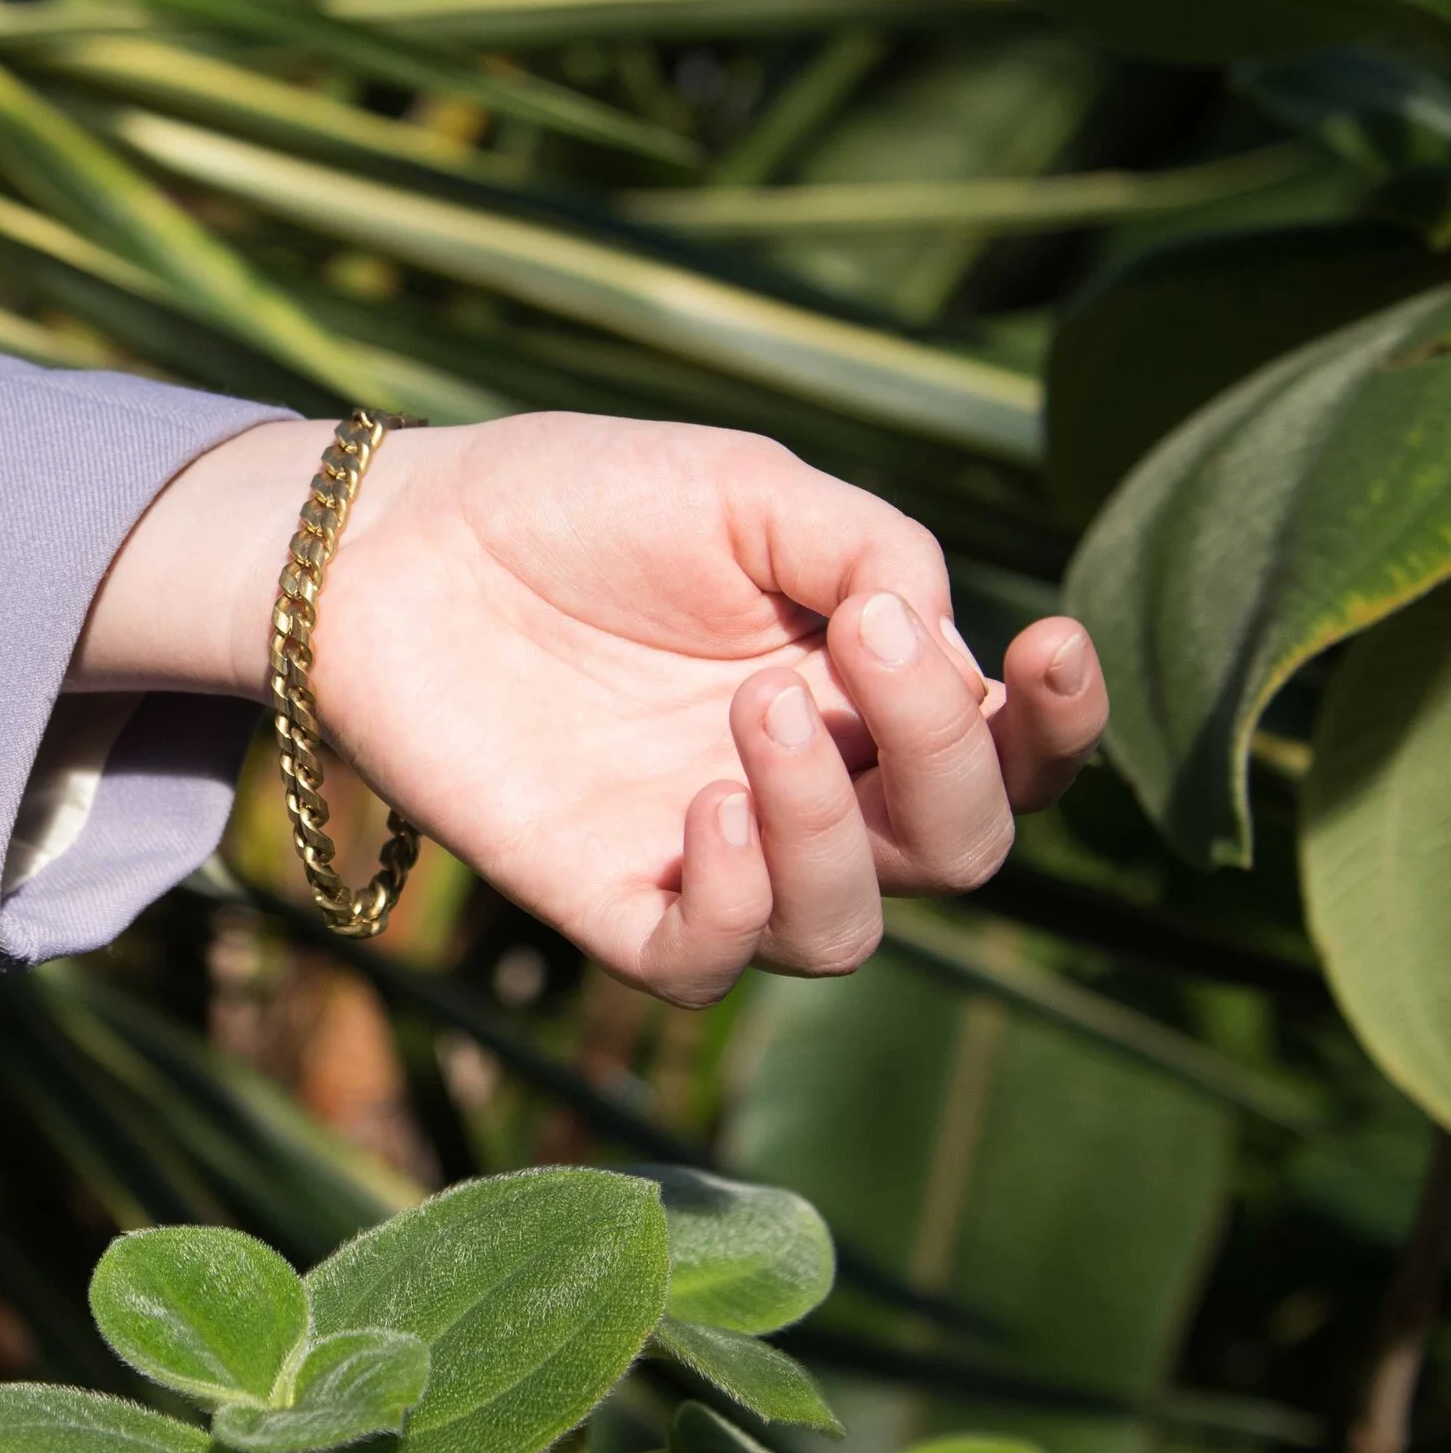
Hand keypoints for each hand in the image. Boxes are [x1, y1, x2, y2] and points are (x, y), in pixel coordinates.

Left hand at [73, 414, 1106, 1004]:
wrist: (390, 539)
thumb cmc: (572, 500)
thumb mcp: (744, 486)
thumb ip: (869, 548)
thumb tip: (949, 644)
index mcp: (859, 685)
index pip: (1009, 747)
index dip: (1062, 721)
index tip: (1048, 641)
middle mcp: (807, 784)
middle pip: (960, 847)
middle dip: (949, 760)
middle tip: (859, 647)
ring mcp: (709, 853)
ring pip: (848, 927)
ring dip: (833, 829)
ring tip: (755, 711)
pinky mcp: (610, 899)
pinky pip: (712, 966)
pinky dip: (737, 900)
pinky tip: (705, 805)